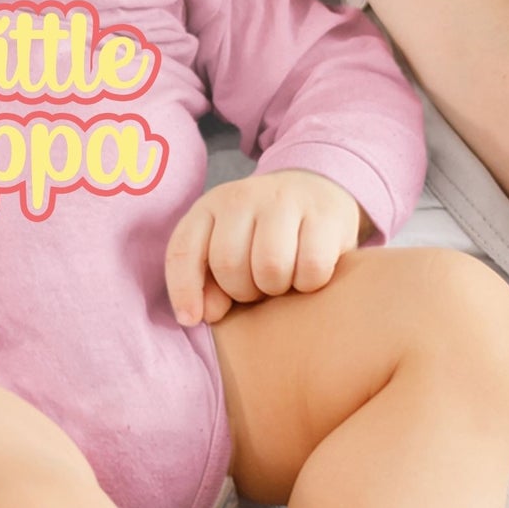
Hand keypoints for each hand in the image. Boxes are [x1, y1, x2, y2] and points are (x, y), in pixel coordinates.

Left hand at [165, 169, 364, 325]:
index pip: (183, 250)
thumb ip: (208, 281)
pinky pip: (312, 267)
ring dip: (276, 288)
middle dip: (242, 290)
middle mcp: (244, 196)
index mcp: (210, 206)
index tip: (193, 318)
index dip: (183, 290)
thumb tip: (208, 313)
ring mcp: (285, 200)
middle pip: (228, 263)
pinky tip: (309, 273)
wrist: (315, 189)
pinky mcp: (325, 213)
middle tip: (258, 287)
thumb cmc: (263, 232)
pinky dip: (310, 282)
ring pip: (270, 266)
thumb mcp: (227, 247)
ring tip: (282, 280)